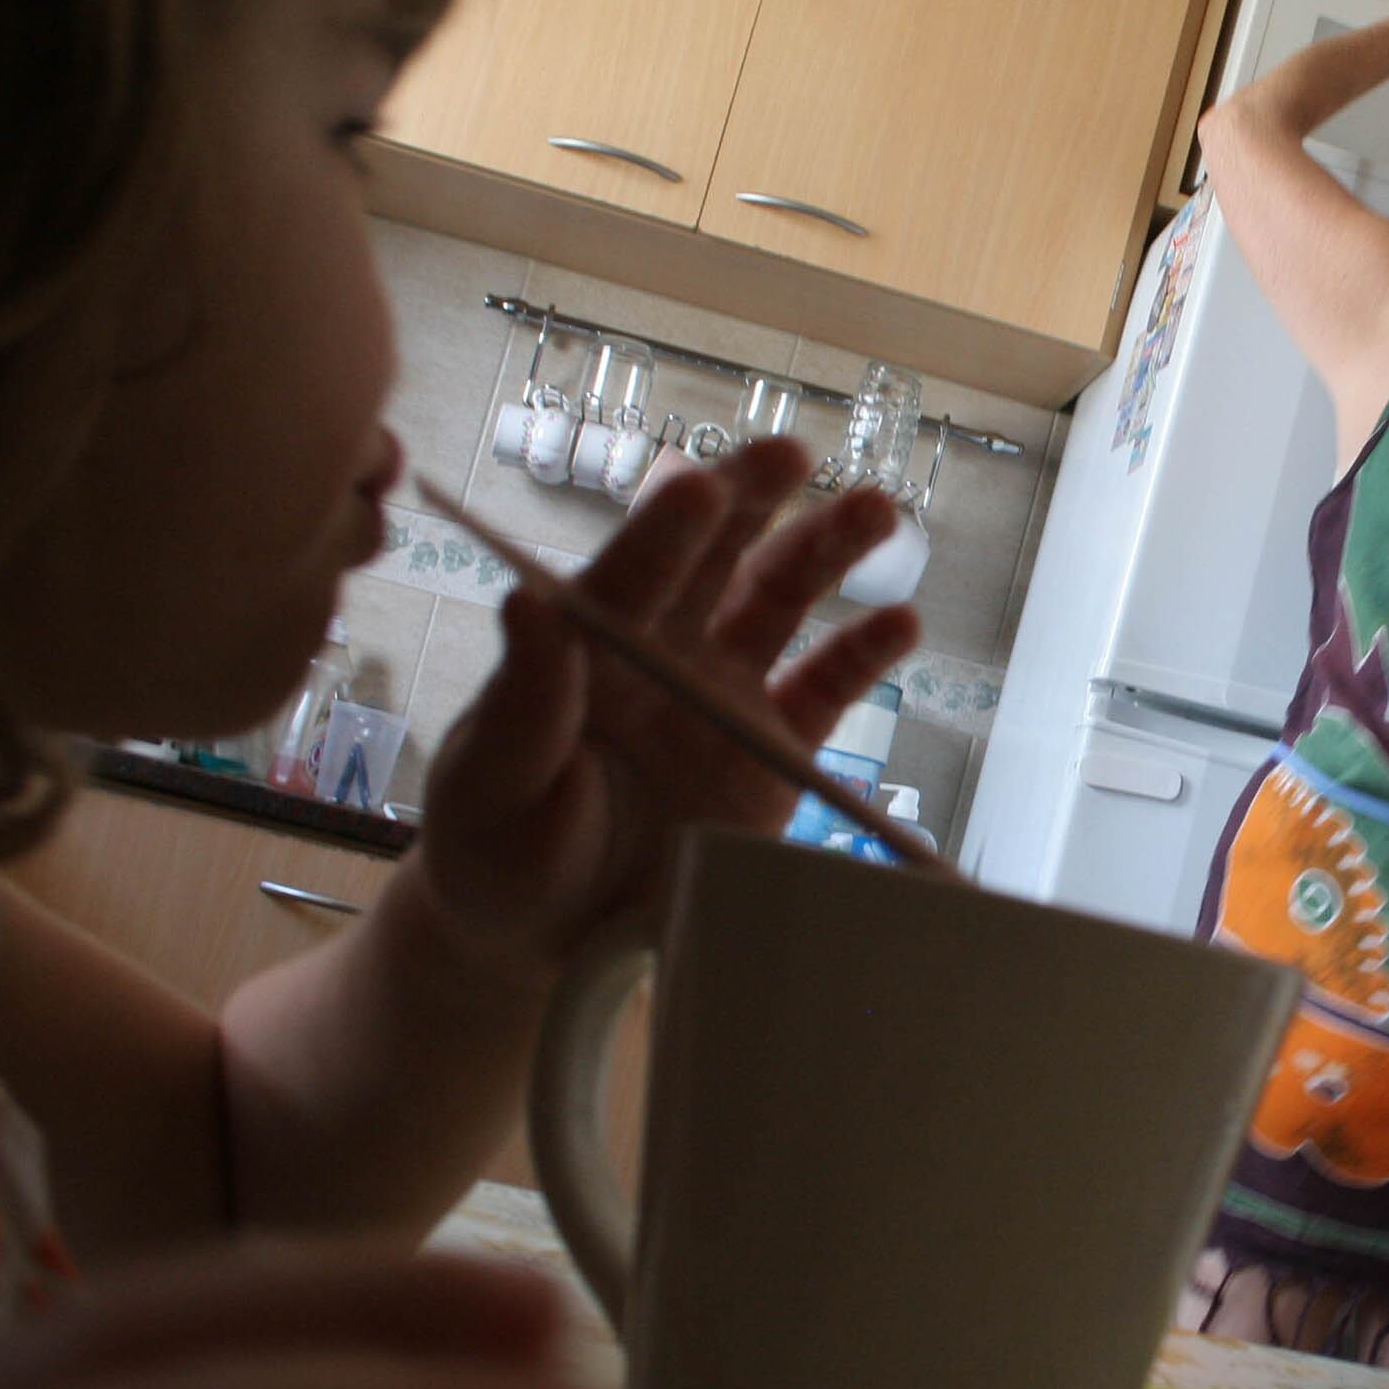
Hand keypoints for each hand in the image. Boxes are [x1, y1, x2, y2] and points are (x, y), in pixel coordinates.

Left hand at [413, 440, 919, 974]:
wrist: (552, 934)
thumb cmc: (498, 846)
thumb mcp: (489, 781)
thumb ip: (523, 700)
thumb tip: (527, 600)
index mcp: (586, 640)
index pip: (628, 572)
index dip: (663, 528)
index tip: (696, 484)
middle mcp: (660, 644)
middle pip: (714, 554)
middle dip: (753, 498)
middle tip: (788, 454)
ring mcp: (723, 690)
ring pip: (780, 601)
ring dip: (825, 548)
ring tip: (875, 511)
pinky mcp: (773, 747)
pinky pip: (826, 691)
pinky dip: (863, 655)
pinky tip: (900, 622)